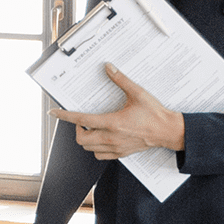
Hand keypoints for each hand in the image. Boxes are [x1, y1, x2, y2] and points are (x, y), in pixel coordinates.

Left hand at [50, 64, 185, 159]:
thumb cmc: (155, 114)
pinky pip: (100, 155)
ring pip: (89, 148)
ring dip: (85, 138)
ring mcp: (116, 148)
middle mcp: (111, 137)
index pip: (81, 120)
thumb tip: (108, 68)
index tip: (54, 113)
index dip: (65, 116)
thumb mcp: (138, 93)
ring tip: (91, 127)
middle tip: (82, 120)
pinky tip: (101, 137)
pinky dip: (95, 148)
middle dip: (76, 129)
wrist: (169, 132)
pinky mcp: (121, 153)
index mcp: (113, 123)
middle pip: (81, 139)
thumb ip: (121, 80)